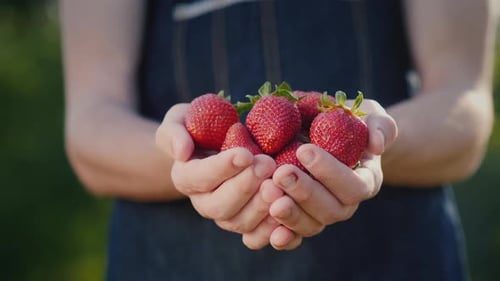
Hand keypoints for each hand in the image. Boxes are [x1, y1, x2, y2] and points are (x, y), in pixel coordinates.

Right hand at [155, 103, 278, 235]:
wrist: (223, 143)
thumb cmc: (201, 127)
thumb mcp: (180, 119)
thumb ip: (174, 132)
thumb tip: (182, 152)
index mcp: (185, 177)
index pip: (198, 178)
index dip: (221, 169)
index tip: (244, 154)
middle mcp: (204, 202)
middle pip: (219, 207)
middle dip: (244, 187)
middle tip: (266, 164)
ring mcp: (227, 216)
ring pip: (239, 223)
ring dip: (261, 206)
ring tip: (279, 184)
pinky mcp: (249, 224)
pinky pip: (257, 236)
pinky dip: (273, 230)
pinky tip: (287, 209)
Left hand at [253, 99, 397, 249]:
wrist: (325, 136)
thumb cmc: (347, 122)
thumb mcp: (368, 115)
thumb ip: (378, 125)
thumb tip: (376, 145)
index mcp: (365, 181)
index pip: (354, 186)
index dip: (330, 172)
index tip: (305, 150)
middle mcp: (345, 204)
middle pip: (331, 210)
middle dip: (305, 192)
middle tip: (281, 173)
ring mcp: (322, 216)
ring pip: (311, 225)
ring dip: (290, 213)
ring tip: (268, 192)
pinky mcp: (301, 221)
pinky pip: (294, 236)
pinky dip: (283, 237)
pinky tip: (268, 230)